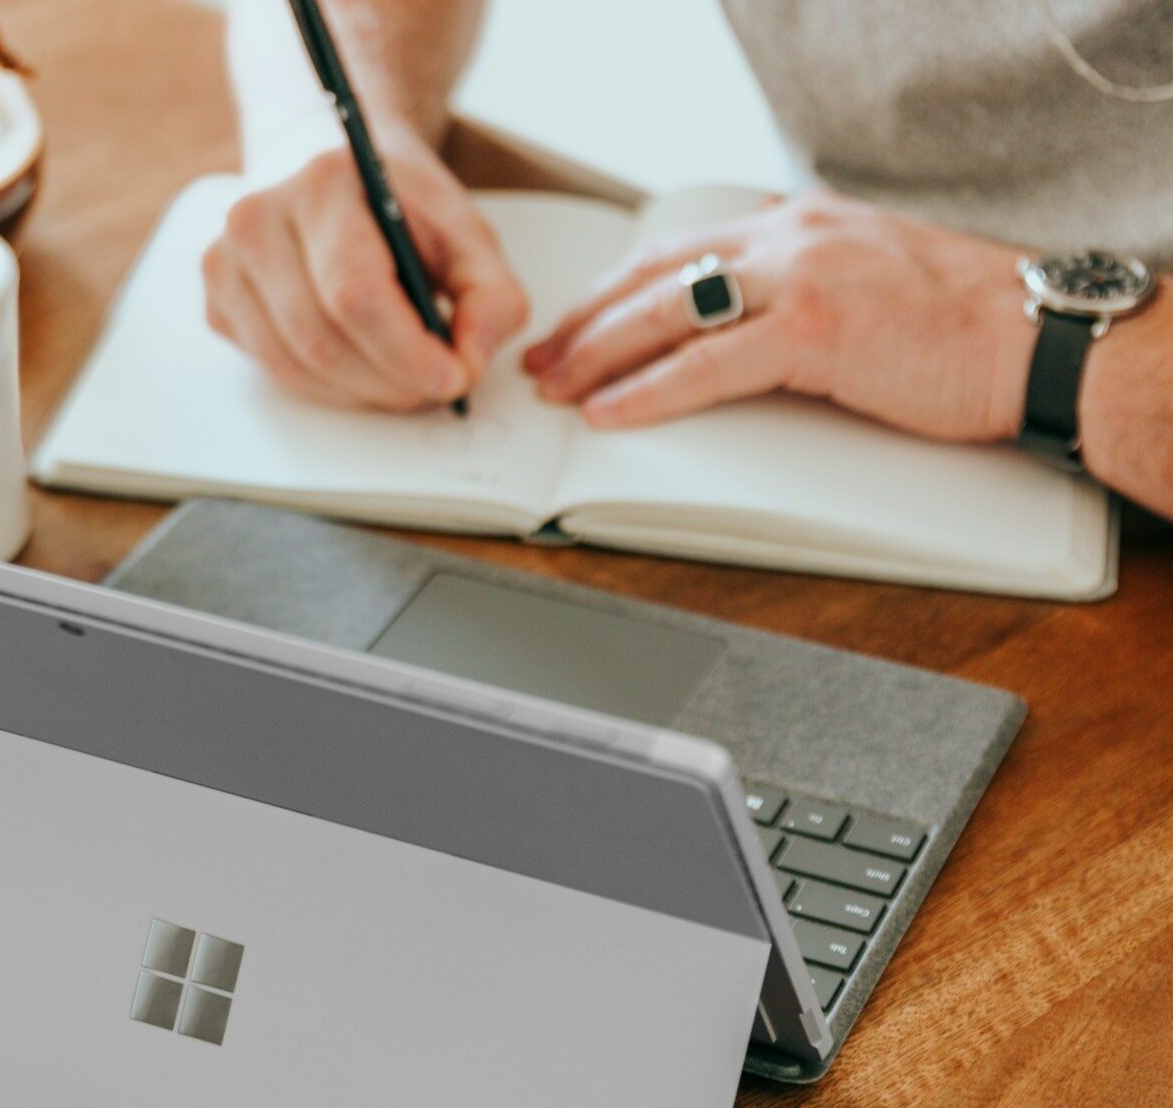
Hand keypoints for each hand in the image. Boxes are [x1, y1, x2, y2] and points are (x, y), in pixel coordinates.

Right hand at [202, 144, 529, 410]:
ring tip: (404, 378)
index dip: (408, 353)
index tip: (453, 378)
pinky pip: (276, 373)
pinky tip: (361, 363)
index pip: (355, 294)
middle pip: (323, 341)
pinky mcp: (217, 304)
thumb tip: (471, 360)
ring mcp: (226, 263)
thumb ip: (491, 296)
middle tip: (437, 386)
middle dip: (391, 382)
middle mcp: (257, 219)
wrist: (336, 180)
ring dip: (362, 392)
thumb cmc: (401, 210)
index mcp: (322, 184)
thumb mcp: (467, 235)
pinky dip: (329, 388)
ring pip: (296, 368)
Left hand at [523, 192, 1036, 441]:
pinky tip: (609, 412)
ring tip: (557, 389)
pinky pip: (705, 364)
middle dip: (587, 322)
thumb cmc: (962, 324)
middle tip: (540, 360)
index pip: (678, 252)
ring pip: (665, 315)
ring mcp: (799, 279)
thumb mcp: (863, 284)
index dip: (616, 292)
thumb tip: (736, 334)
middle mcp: (788, 239)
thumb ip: (797, 294)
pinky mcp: (813, 331)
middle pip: (653, 278)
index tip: (577, 324)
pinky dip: (649, 391)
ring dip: (598, 355)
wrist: (1037, 335)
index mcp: (797, 226)